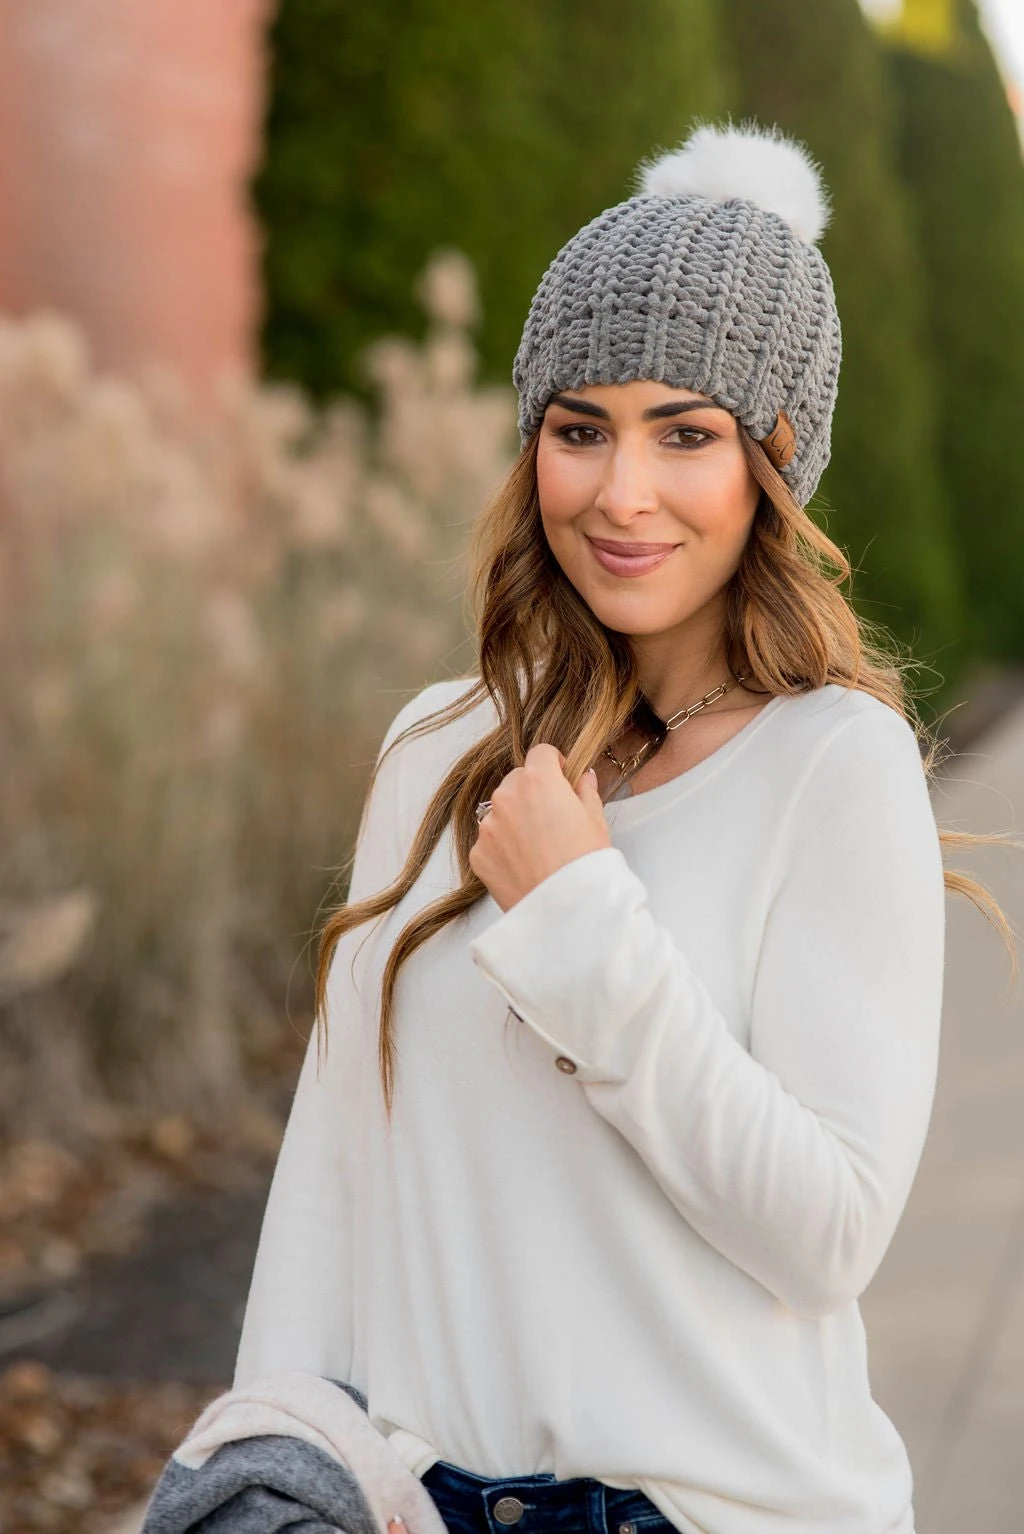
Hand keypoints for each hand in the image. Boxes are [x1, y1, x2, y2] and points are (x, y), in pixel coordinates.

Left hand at [469, 744, 611, 911]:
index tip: (560, 779)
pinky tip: (523, 865)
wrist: (566, 911)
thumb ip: (585, 791)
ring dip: (514, 819)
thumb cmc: (586, 864)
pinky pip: (489, 841)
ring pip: (500, 811)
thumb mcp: (596, 821)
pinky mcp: (477, 854)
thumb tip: (583, 778)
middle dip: (532, 792)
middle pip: (517, 780)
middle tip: (551, 819)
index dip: (553, 765)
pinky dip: (502, 847)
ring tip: (537, 847)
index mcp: (538, 781)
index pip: (541, 753)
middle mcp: (506, 797)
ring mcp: (487, 826)